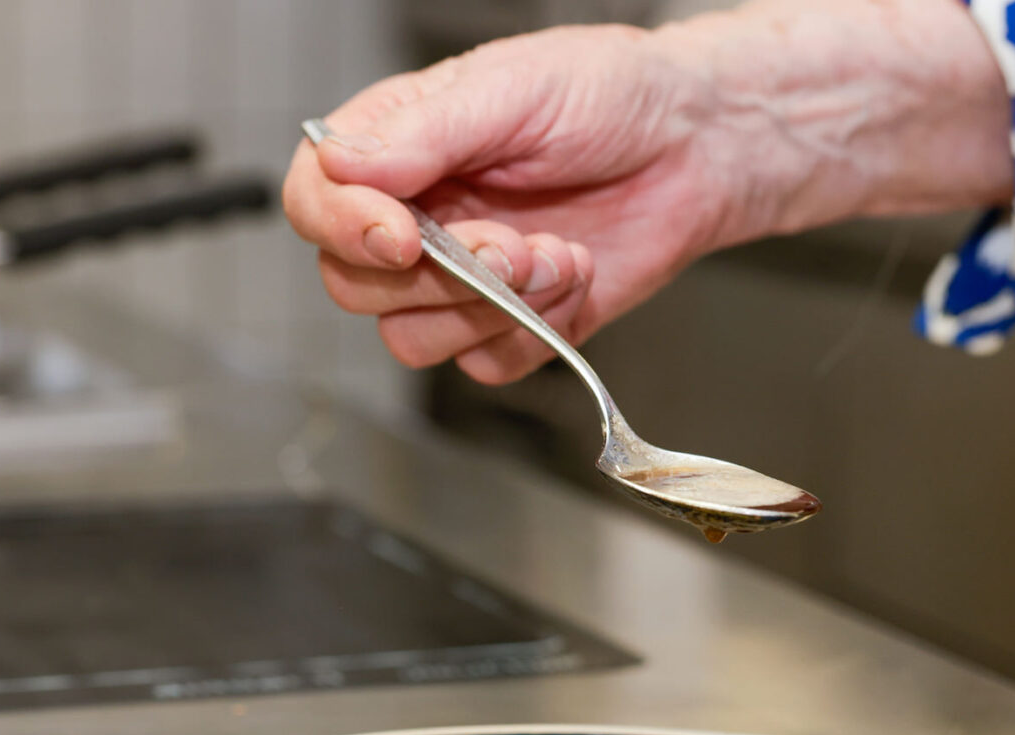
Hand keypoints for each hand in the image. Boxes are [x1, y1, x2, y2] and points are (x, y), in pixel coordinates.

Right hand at [283, 1, 1011, 384]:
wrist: (699, 146)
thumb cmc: (612, 95)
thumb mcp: (513, 88)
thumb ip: (425, 132)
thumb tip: (343, 161)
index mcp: (395, 149)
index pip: (315, 203)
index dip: (344, 229)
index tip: (403, 234)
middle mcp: (416, 217)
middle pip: (355, 286)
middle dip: (438, 275)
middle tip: (507, 242)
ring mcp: (461, 279)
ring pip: (414, 338)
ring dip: (489, 306)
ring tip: (553, 254)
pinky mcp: (512, 326)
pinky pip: (485, 364)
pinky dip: (532, 332)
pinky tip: (572, 275)